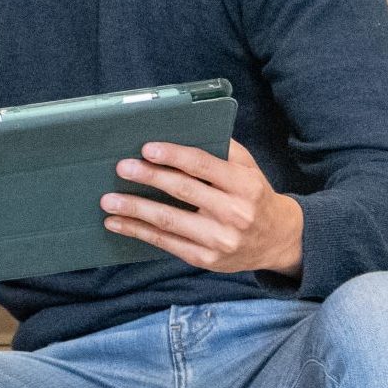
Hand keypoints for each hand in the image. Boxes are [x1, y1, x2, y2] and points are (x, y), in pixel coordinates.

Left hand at [101, 140, 304, 276]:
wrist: (279, 241)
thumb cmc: (255, 196)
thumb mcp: (250, 169)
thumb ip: (223, 149)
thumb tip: (186, 128)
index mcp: (244, 185)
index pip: (203, 166)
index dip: (174, 156)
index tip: (147, 149)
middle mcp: (234, 213)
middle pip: (183, 191)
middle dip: (149, 178)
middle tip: (121, 168)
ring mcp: (219, 240)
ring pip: (169, 221)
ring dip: (135, 210)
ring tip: (109, 201)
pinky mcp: (205, 259)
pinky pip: (166, 244)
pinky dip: (139, 232)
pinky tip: (118, 223)